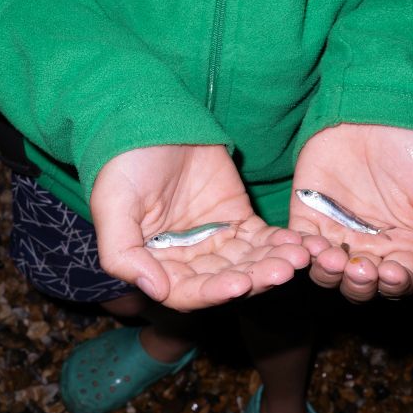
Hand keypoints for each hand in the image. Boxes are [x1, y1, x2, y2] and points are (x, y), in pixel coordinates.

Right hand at [90, 145, 308, 310]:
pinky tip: (300, 243)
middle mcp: (189, 261)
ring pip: (250, 263)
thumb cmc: (122, 164)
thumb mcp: (113, 207)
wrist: (149, 119)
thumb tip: (156, 290)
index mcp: (157, 266)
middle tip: (283, 270)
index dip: (214, 293)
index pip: (189, 293)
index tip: (239, 285)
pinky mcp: (239, 219)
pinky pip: (264, 239)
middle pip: (227, 281)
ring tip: (298, 256)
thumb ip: (124, 254)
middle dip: (256, 278)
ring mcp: (217, 241)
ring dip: (274, 263)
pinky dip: (282, 243)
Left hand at [290, 124, 412, 301]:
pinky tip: (309, 245)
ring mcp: (336, 232)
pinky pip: (299, 243)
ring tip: (333, 258)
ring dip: (328, 272)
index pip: (397, 283)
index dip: (395, 284)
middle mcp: (369, 247)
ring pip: (326, 272)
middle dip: (359, 283)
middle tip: (361, 268)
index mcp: (404, 248)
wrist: (383, 109)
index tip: (394, 271)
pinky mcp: (308, 214)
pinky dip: (300, 250)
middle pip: (359, 285)